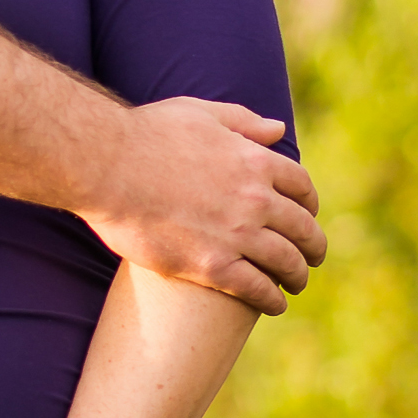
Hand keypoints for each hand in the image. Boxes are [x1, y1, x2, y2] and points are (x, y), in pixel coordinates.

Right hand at [88, 96, 323, 313]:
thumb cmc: (146, 135)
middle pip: (303, 228)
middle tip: (311, 257)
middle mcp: (256, 199)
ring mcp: (237, 235)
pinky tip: (274, 304)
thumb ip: (243, 121)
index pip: (302, 187)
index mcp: (255, 161)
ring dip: (297, 276)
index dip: (309, 204)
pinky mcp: (212, 266)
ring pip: (287, 262)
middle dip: (313, 246)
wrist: (105, 167)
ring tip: (295, 284)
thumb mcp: (199, 114)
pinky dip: (273, 299)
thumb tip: (278, 130)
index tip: (306, 215)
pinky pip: (258, 289)